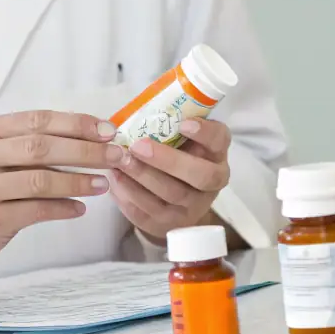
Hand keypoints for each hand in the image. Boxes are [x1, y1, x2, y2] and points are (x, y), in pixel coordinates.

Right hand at [0, 110, 124, 277]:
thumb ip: (26, 144)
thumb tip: (88, 136)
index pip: (37, 120)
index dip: (76, 123)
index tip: (107, 130)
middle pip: (42, 146)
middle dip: (85, 150)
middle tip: (115, 155)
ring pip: (41, 179)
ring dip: (79, 180)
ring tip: (103, 183)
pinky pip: (36, 210)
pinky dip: (63, 208)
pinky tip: (80, 207)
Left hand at [108, 118, 231, 242]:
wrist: (176, 204)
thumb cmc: (176, 159)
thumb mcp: (181, 141)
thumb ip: (169, 126)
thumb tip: (138, 108)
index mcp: (216, 154)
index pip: (219, 140)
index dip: (204, 133)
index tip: (183, 123)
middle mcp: (212, 183)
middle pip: (198, 175)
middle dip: (167, 160)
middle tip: (137, 146)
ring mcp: (192, 208)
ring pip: (171, 194)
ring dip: (142, 176)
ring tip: (119, 161)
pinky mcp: (170, 225)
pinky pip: (150, 213)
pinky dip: (129, 195)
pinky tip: (115, 180)